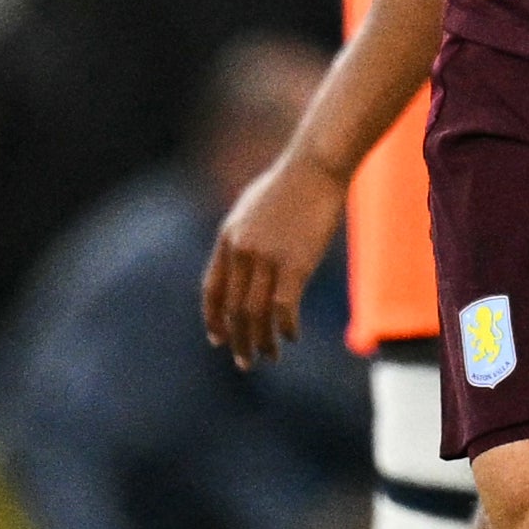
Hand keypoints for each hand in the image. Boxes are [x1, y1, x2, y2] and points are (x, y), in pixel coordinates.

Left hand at [204, 148, 344, 363]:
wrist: (316, 166)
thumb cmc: (292, 183)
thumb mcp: (253, 206)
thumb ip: (244, 234)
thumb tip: (245, 256)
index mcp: (227, 238)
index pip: (212, 290)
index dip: (213, 319)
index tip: (218, 340)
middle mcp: (240, 252)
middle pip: (233, 309)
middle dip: (238, 340)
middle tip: (245, 362)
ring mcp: (266, 258)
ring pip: (255, 314)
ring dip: (260, 341)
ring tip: (268, 358)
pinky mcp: (295, 264)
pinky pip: (284, 307)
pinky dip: (285, 327)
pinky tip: (291, 337)